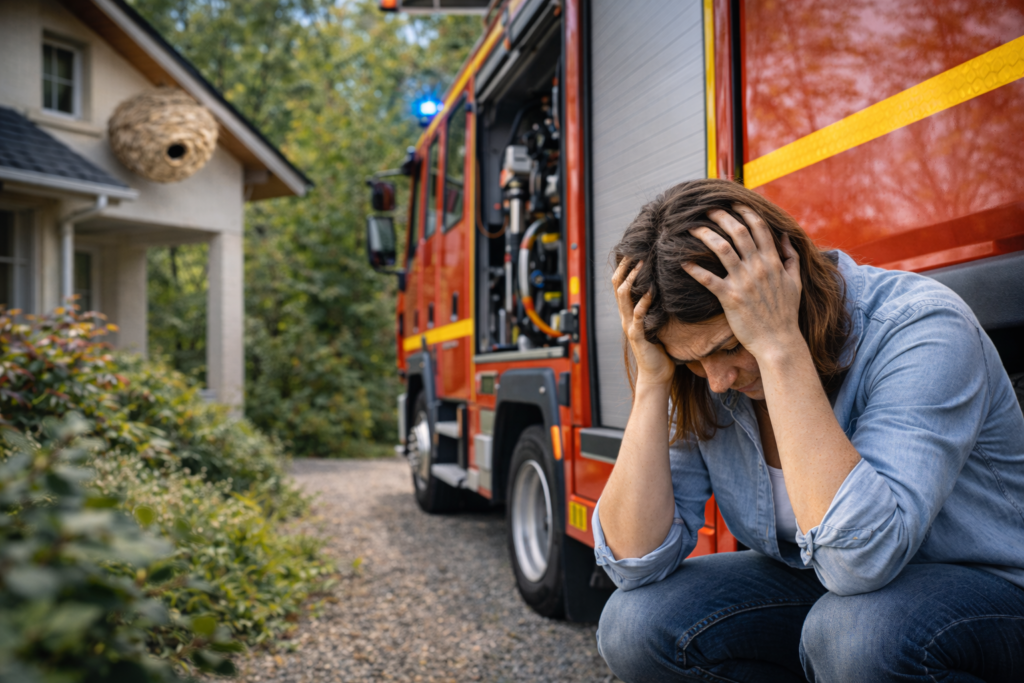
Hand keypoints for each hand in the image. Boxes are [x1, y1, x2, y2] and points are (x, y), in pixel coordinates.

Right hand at [612, 259, 674, 385]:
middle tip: (638, 250)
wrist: (656, 375)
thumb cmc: (660, 349)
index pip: (620, 283)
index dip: (624, 266)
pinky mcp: (638, 337)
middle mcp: (626, 317)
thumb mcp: (656, 322)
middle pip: (618, 285)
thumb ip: (656, 307)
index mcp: (629, 312)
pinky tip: (652, 292)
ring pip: (624, 297)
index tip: (635, 249)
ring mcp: (630, 326)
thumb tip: (667, 287)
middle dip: (626, 267)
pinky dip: (644, 302)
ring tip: (643, 264)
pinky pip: (638, 316)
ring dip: (633, 279)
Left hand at [683, 204, 803, 362]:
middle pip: (738, 232)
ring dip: (705, 235)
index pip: (759, 228)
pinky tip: (682, 261)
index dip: (745, 212)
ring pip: (722, 249)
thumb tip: (784, 237)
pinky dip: (694, 269)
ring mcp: (744, 282)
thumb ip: (790, 257)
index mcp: (773, 262)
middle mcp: (758, 268)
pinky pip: (708, 279)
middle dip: (721, 216)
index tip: (732, 202)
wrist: (779, 341)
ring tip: (691, 227)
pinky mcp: (730, 298)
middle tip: (706, 209)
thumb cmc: (786, 314)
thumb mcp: (795, 282)